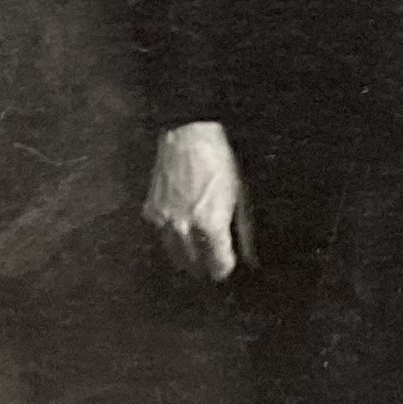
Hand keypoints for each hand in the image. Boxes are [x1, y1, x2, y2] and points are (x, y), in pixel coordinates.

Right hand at [145, 120, 253, 285]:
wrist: (188, 136)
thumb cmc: (219, 162)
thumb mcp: (241, 197)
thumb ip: (244, 233)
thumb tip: (250, 259)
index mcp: (211, 226)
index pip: (218, 267)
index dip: (226, 268)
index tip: (228, 264)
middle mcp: (185, 228)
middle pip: (195, 267)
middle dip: (207, 267)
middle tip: (214, 260)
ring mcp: (165, 221)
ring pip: (175, 256)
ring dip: (188, 257)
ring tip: (199, 249)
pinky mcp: (151, 212)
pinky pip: (162, 236)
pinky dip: (172, 237)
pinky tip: (183, 227)